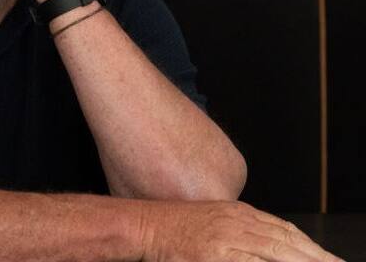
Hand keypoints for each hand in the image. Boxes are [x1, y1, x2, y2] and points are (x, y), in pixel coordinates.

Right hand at [142, 200, 343, 261]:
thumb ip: (238, 231)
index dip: (310, 247)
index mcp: (237, 213)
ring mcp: (227, 240)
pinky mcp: (216, 256)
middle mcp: (236, 223)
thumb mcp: (210, 221)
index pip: (284, 231)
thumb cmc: (170, 226)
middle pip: (287, 243)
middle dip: (316, 258)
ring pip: (276, 253)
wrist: (142, 225)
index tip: (328, 258)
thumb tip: (266, 245)